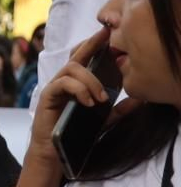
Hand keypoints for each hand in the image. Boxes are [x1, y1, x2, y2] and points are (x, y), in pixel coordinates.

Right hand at [27, 27, 110, 158]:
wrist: (55, 153)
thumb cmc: (74, 134)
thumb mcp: (102, 121)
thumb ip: (118, 110)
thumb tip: (139, 100)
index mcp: (76, 85)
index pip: (85, 58)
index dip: (95, 44)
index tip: (108, 33)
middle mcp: (64, 82)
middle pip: (76, 57)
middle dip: (91, 46)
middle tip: (107, 39)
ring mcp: (55, 88)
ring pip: (71, 69)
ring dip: (90, 80)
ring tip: (101, 98)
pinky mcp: (47, 97)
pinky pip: (62, 84)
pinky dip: (78, 89)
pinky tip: (89, 102)